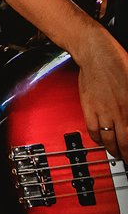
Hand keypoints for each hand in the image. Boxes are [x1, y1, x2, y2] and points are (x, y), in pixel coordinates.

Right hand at [75, 21, 127, 161]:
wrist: (95, 53)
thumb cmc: (117, 62)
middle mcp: (118, 112)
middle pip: (123, 142)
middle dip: (126, 154)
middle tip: (127, 160)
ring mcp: (102, 111)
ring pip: (108, 139)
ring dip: (113, 150)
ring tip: (116, 153)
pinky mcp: (89, 107)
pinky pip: (93, 130)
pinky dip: (97, 139)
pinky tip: (101, 140)